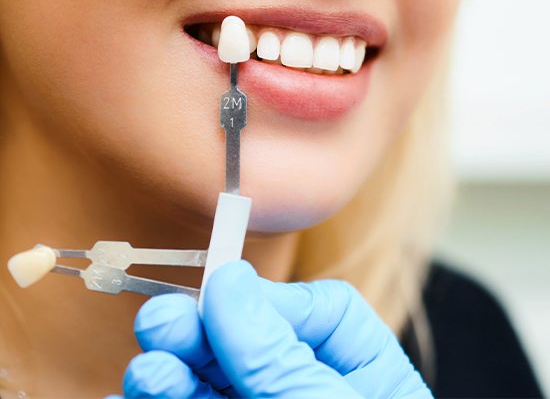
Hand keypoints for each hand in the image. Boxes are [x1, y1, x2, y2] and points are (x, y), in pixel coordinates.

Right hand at [115, 260, 430, 397]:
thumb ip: (280, 354)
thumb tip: (231, 281)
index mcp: (362, 372)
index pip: (316, 310)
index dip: (262, 298)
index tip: (216, 292)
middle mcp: (311, 387)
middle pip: (251, 344)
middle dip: (201, 332)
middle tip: (160, 323)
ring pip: (214, 380)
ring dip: (174, 372)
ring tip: (148, 371)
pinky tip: (139, 394)